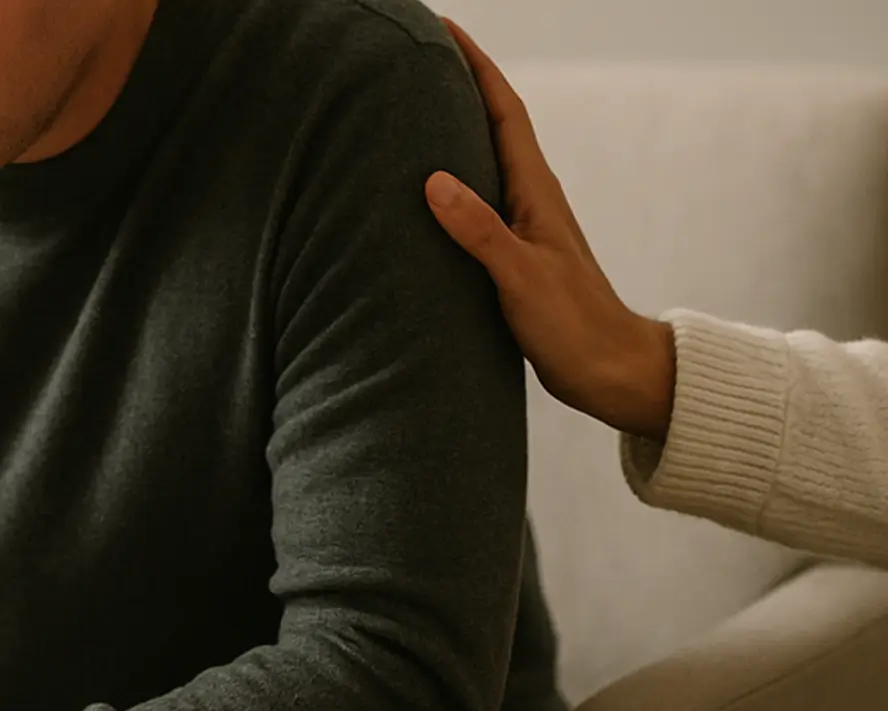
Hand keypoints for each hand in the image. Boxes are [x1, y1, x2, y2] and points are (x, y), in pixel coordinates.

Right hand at [427, 21, 676, 442]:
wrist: (607, 370)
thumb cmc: (573, 325)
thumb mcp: (522, 276)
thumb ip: (480, 230)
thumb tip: (434, 179)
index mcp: (536, 193)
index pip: (505, 111)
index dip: (475, 66)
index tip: (443, 31)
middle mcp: (530, 202)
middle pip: (492, 128)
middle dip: (458, 89)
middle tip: (415, 64)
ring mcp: (523, 231)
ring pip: (484, 167)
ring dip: (454, 137)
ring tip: (411, 119)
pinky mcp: (514, 260)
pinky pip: (477, 209)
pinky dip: (453, 191)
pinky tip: (428, 200)